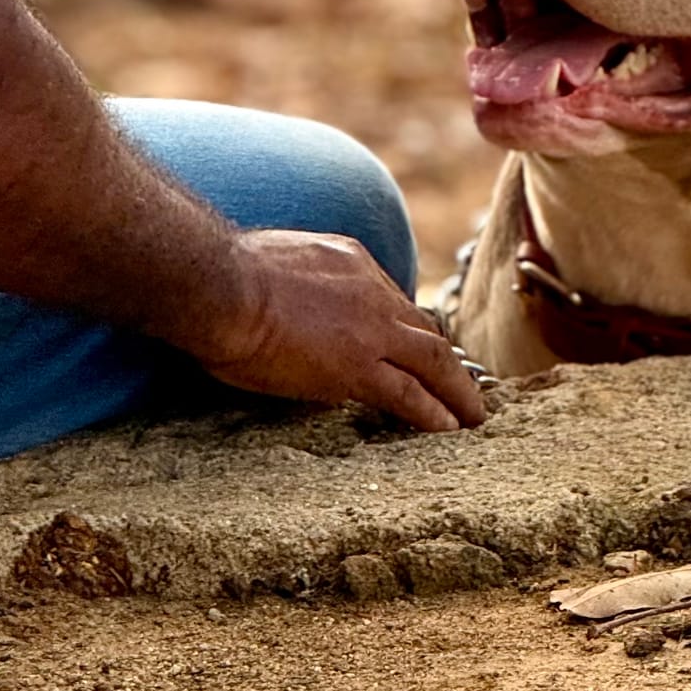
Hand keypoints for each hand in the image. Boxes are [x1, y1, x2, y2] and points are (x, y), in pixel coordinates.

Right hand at [192, 231, 488, 434]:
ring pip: (433, 361)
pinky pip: (409, 394)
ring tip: (473, 416)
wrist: (218, 285)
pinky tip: (449, 429)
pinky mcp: (357, 367)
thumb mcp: (276, 263)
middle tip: (465, 385)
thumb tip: (291, 309)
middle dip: (447, 359)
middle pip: (423, 328)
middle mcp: (370, 289)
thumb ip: (298, 284)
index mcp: (348, 260)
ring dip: (457, 390)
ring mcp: (369, 328)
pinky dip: (435, 412)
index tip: (417, 350)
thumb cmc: (221, 277)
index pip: (392, 300)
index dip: (408, 329)